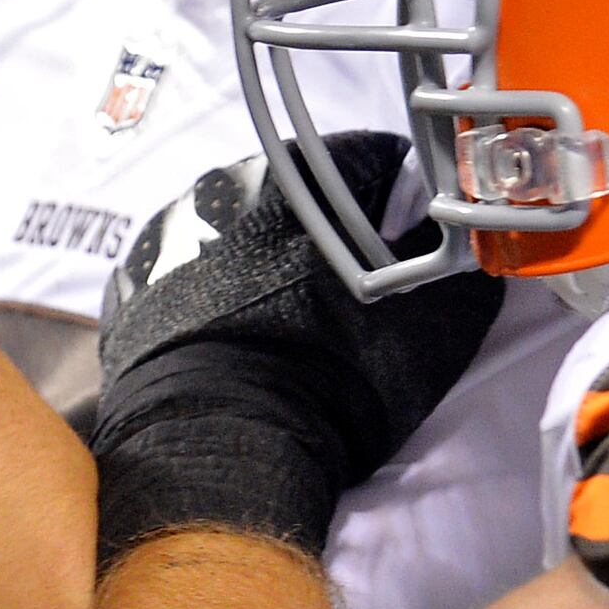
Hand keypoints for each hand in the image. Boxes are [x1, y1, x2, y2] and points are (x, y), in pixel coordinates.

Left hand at [91, 138, 503, 563]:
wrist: (220, 450)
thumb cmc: (332, 383)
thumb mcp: (429, 333)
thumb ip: (463, 273)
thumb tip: (476, 247)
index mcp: (302, 179)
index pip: (371, 158)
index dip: (400, 204)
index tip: (406, 252)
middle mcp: (226, 185)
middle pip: (299, 193)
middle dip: (327, 233)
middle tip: (348, 299)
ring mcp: (169, 231)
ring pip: (237, 228)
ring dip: (264, 259)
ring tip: (286, 327)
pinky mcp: (132, 282)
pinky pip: (184, 272)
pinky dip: (210, 294)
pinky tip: (234, 341)